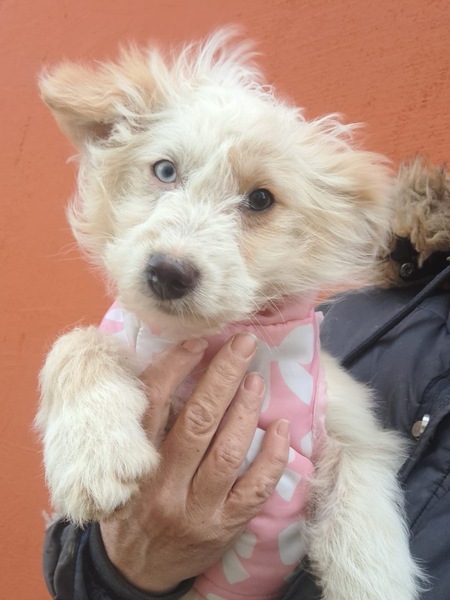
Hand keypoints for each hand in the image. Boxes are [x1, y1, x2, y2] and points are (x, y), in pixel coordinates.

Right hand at [100, 333, 290, 592]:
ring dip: (246, 410)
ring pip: (228, 452)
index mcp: (135, 463)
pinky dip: (272, 458)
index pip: (153, 405)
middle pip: (197, 422)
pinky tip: (281, 428)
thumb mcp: (121, 466)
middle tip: (243, 344)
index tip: (198, 342)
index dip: (176, 368)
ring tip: (256, 378)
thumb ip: (143, 427)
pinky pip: (255, 490)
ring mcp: (198, 509)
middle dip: (223, 376)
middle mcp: (164, 486)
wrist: (136, 570)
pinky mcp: (224, 528)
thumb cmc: (129, 506)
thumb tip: (176, 371)